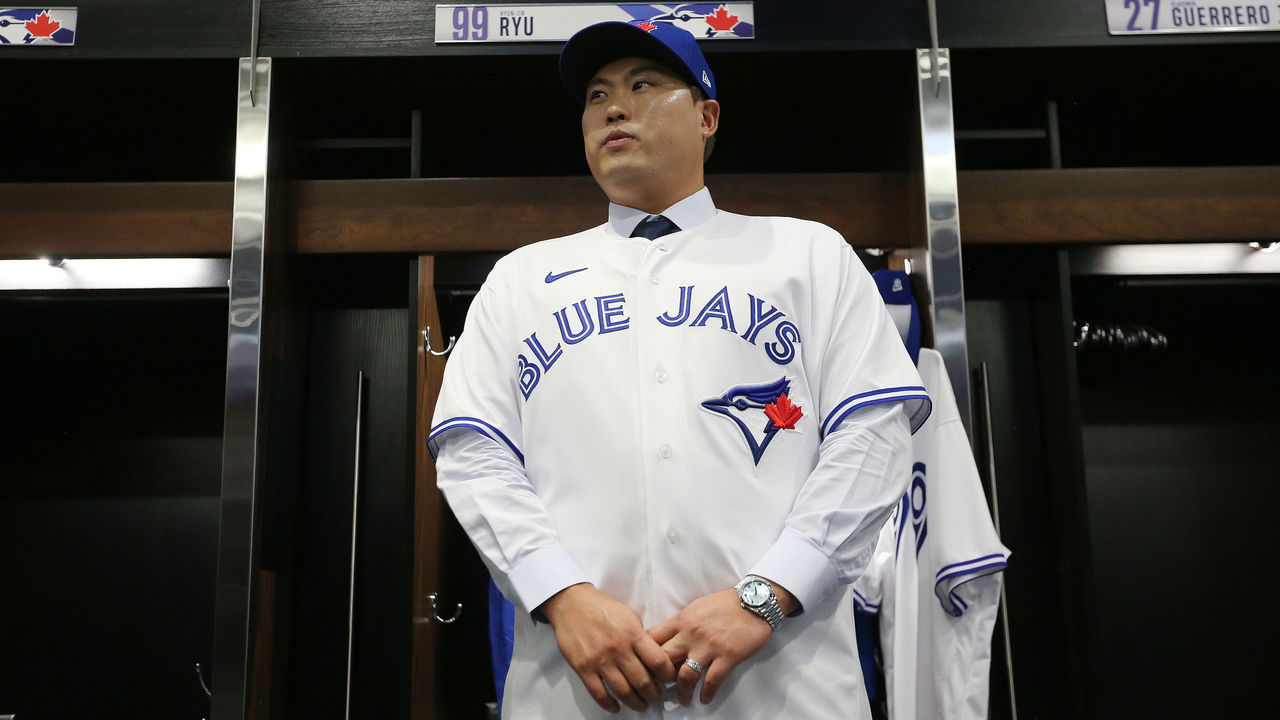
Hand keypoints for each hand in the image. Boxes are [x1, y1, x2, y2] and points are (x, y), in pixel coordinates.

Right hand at [539, 583, 675, 713]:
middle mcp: (618, 649)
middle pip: (643, 681)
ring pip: (623, 692)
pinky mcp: (583, 668)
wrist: (572, 604)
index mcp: (633, 634)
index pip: (658, 661)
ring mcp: (600, 660)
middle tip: (655, 695)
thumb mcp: (629, 616)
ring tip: (641, 704)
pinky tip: (616, 707)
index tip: (668, 678)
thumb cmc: (602, 608)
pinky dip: (610, 705)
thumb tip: (654, 657)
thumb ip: (642, 637)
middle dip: (653, 693)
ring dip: (636, 703)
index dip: (667, 675)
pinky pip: (599, 694)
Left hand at [647, 589, 773, 705]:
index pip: (652, 638)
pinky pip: (712, 681)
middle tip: (660, 687)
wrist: (754, 601)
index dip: (644, 654)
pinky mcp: (727, 657)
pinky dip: (706, 693)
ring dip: (682, 691)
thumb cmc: (725, 603)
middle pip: (664, 659)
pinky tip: (704, 698)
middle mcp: (691, 635)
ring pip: (686, 675)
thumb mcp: (696, 608)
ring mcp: (709, 647)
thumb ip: (680, 623)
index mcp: (681, 621)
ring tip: (683, 698)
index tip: (645, 665)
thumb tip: (667, 638)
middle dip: (659, 676)